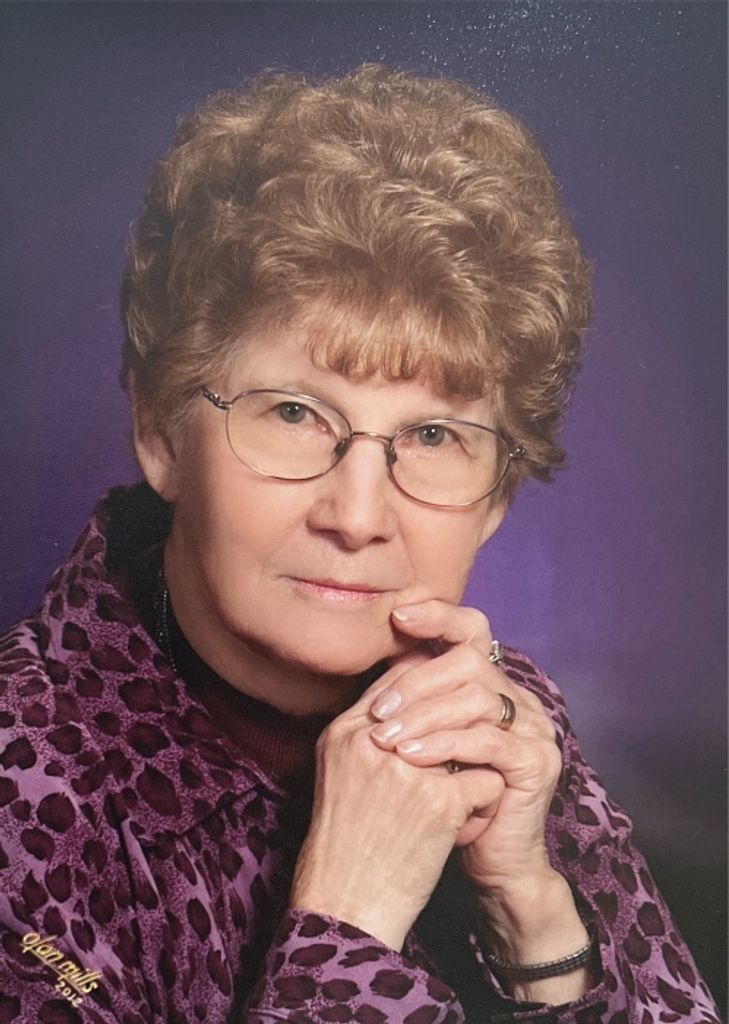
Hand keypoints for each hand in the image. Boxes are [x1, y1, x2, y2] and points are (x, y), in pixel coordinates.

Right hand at [289, 646, 506, 951]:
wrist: (344, 906)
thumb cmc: (345, 844)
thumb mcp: (340, 775)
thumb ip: (371, 736)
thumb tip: (418, 700)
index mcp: (346, 732)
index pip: (401, 681)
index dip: (434, 689)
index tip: (453, 707)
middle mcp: (373, 742)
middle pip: (440, 701)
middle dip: (462, 722)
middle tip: (471, 748)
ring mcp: (406, 769)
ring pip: (471, 737)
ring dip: (475, 762)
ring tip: (468, 788)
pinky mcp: (437, 802)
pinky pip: (486, 781)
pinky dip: (484, 805)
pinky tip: (469, 825)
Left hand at [368, 599, 561, 897]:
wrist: (490, 863)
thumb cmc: (447, 801)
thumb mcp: (424, 743)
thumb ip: (411, 703)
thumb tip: (372, 660)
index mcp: (493, 685)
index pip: (472, 631)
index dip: (439, 616)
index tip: (397, 616)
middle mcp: (519, 699)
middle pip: (470, 661)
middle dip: (418, 681)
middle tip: (378, 711)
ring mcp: (534, 728)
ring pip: (477, 698)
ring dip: (425, 715)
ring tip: (386, 737)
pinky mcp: (537, 762)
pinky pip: (488, 741)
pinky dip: (445, 745)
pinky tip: (410, 757)